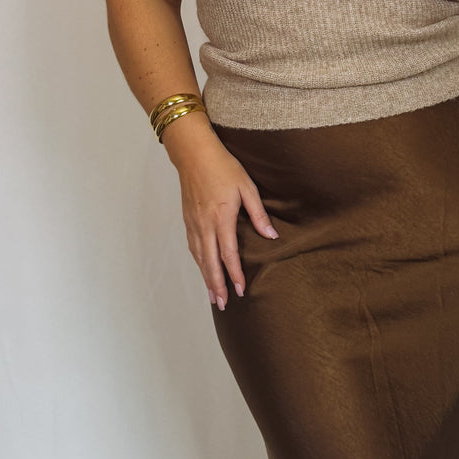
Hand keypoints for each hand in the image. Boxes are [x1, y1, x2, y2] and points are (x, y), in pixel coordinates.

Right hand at [175, 139, 278, 310]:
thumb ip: (258, 214)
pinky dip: (199, 263)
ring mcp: (193, 224)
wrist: (194, 154)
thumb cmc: (223, 168)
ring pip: (199, 258)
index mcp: (221, 218)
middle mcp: (204, 225)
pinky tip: (203, 270)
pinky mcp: (188, 220)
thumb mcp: (247, 188)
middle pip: (210, 262)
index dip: (235, 274)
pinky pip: (193, 248)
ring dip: (206, 278)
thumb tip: (271, 237)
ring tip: (212, 296)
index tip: (240, 290)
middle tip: (222, 304)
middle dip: (216, 285)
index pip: (228, 254)